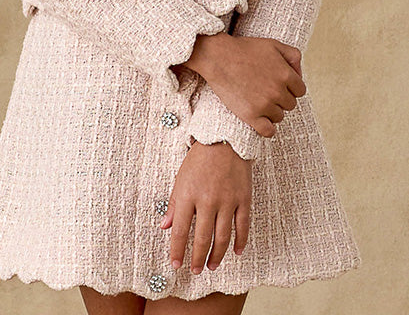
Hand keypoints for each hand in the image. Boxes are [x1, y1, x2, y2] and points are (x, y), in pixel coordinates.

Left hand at [159, 140, 250, 273]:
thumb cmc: (199, 158)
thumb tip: (165, 226)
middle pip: (202, 238)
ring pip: (222, 237)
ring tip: (212, 266)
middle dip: (197, 258)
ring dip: (217, 255)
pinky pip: (242, 226)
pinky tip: (236, 252)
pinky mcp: (243, 199)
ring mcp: (227, 201)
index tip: (176, 265)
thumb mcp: (180, 178)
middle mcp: (208, 201)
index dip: (177, 251)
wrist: (225, 138)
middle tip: (195, 270)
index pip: (180, 231)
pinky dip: (240, 241)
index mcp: (188, 195)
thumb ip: (174, 204)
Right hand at [195, 34, 305, 138]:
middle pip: (290, 104)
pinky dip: (267, 128)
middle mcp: (278, 91)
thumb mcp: (274, 44)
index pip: (300, 90)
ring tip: (258, 99)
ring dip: (272, 110)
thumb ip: (293, 56)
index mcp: (286, 74)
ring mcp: (264, 105)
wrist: (218, 57)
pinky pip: (268, 131)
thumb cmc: (245, 49)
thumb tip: (300, 74)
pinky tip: (260, 120)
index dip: (290, 87)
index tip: (278, 84)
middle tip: (265, 90)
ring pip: (279, 117)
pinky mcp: (251, 116)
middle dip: (280, 98)